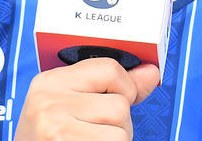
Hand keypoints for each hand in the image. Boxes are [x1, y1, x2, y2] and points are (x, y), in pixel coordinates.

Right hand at [14, 58, 159, 139]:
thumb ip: (112, 86)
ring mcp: (55, 127)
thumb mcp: (70, 106)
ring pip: (121, 131)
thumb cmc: (51, 138)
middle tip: (94, 133)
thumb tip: (151, 72)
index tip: (118, 100)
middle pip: (120, 105)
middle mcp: (49, 101)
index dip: (124, 88)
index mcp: (50, 81)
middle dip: (119, 125)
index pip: (109, 68)